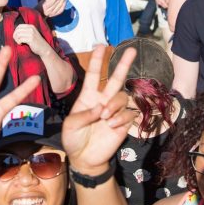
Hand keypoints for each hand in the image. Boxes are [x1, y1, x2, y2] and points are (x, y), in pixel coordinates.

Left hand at [12, 24, 44, 53]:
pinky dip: (19, 42)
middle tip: (17, 40)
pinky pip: (21, 39)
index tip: (17, 37)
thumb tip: (15, 32)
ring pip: (18, 35)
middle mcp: (31, 29)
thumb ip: (25, 31)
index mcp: (31, 26)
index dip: (15, 31)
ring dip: (17, 39)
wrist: (44, 48)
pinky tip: (21, 44)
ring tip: (19, 42)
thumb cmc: (36, 42)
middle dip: (15, 36)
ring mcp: (31, 34)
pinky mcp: (31, 39)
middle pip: (18, 30)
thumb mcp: (31, 34)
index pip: (19, 26)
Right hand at [40, 0, 66, 17]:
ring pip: (59, 8)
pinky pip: (60, 11)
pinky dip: (63, 6)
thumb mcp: (44, 0)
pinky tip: (65, 2)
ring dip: (63, 2)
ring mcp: (52, 14)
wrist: (41, 13)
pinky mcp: (55, 15)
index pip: (51, 2)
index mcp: (45, 6)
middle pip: (56, 5)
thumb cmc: (43, 4)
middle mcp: (48, 11)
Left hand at [61, 46, 135, 173]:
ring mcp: (114, 111)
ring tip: (105, 118)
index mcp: (88, 97)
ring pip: (123, 96)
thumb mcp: (70, 126)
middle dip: (124, 64)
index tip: (102, 46)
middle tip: (132, 50)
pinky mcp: (124, 123)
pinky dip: (120, 118)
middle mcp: (103, 100)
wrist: (85, 159)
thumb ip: (83, 115)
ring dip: (115, 104)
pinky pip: (129, 113)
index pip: (95, 75)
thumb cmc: (74, 139)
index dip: (98, 61)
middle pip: (117, 79)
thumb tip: (101, 108)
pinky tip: (111, 127)